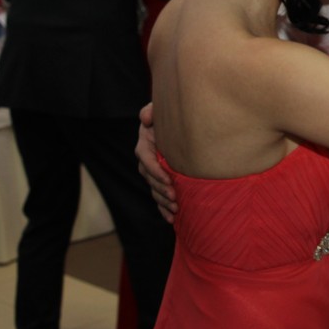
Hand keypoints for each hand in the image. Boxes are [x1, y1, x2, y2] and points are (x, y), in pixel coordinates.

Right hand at [136, 103, 176, 222]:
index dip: (155, 170)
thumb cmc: (172, 114)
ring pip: (154, 189)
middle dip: (161, 190)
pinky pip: (159, 197)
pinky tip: (171, 219)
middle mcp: (146, 159)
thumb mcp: (161, 108)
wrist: (182, 123)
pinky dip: (163, 209)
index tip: (168, 179)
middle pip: (149, 178)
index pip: (146, 158)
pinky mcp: (161, 180)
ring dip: (163, 202)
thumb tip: (145, 118)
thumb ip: (151, 110)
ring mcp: (153, 171)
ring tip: (175, 209)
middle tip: (175, 197)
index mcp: (145, 143)